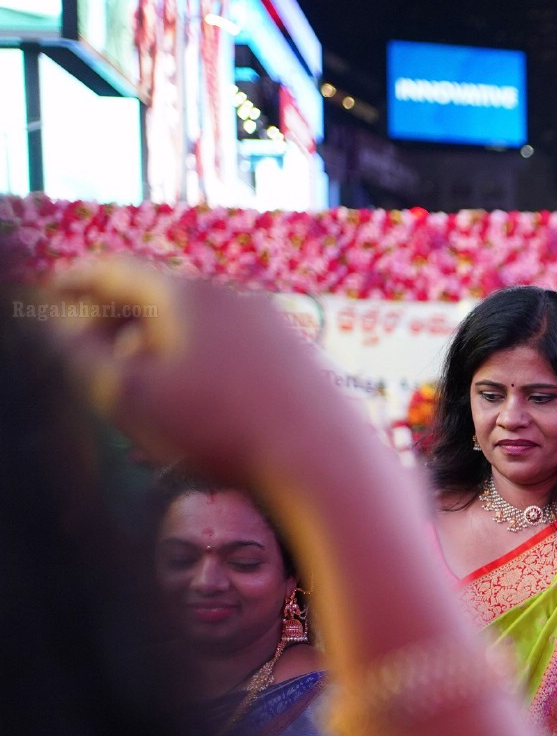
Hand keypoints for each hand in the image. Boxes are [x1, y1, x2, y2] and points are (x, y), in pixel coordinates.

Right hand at [47, 261, 344, 481]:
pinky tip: (195, 395)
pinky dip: (200, 357)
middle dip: (115, 315)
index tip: (52, 293)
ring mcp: (272, 324)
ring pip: (199, 321)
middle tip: (86, 340)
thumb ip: (82, 356)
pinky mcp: (298, 356)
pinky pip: (234, 345)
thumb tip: (62, 329)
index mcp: (186, 293)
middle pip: (159, 293)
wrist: (325, 464)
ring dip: (158, 340)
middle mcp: (234, 296)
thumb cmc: (221, 432)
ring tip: (136, 373)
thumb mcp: (130, 397)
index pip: (116, 271)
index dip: (75, 281)